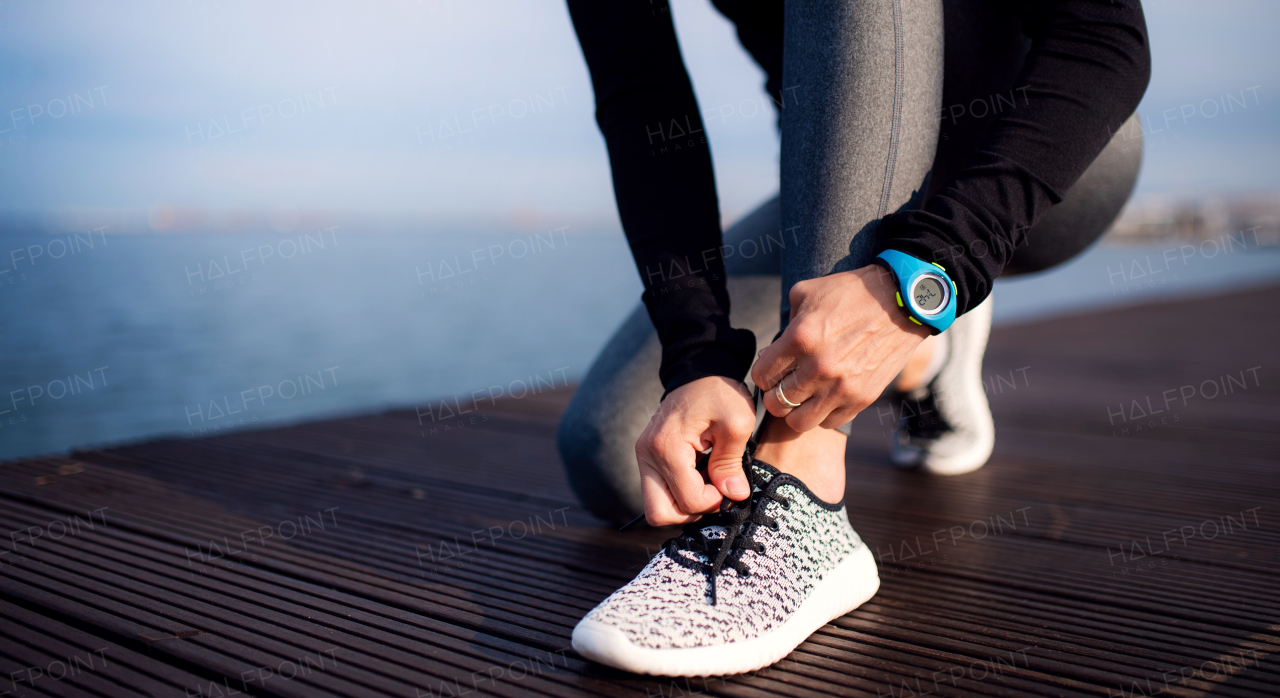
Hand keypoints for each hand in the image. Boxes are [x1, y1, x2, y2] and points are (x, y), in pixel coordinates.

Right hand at [636, 376, 755, 526]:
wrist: (699, 371)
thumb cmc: (720, 393)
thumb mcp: (737, 422)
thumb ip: (732, 463)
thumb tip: (734, 496)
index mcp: (666, 447)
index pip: (688, 501)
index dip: (715, 500)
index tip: (730, 480)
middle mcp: (647, 455)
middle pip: (660, 513)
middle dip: (692, 511)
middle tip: (714, 490)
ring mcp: (643, 457)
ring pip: (657, 507)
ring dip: (685, 504)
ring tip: (708, 481)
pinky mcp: (647, 458)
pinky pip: (659, 492)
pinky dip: (679, 492)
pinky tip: (699, 474)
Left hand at [751, 264, 929, 430]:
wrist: (903, 303)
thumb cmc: (852, 293)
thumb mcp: (808, 291)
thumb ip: (786, 320)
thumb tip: (771, 351)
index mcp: (800, 338)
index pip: (762, 375)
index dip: (763, 373)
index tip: (772, 370)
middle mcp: (818, 367)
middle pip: (776, 403)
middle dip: (776, 394)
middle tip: (785, 385)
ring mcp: (841, 387)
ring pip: (799, 422)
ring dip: (797, 411)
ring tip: (804, 397)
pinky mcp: (862, 399)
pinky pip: (829, 422)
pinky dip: (824, 414)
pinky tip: (827, 397)